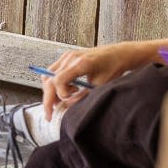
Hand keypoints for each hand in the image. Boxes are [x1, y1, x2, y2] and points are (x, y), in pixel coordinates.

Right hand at [39, 40, 161, 118]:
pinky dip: (54, 83)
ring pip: (47, 75)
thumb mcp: (100, 85)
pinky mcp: (67, 57)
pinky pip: (52, 71)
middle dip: (48, 98)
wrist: (119, 53)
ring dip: (50, 91)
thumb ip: (83, 96)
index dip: (60, 94)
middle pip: (49, 79)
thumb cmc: (114, 68)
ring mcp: (67, 56)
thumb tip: (67, 106)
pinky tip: (66, 90)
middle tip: (49, 113)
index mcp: (81, 63)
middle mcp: (70, 58)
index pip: (58, 80)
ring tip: (60, 101)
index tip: (68, 101)